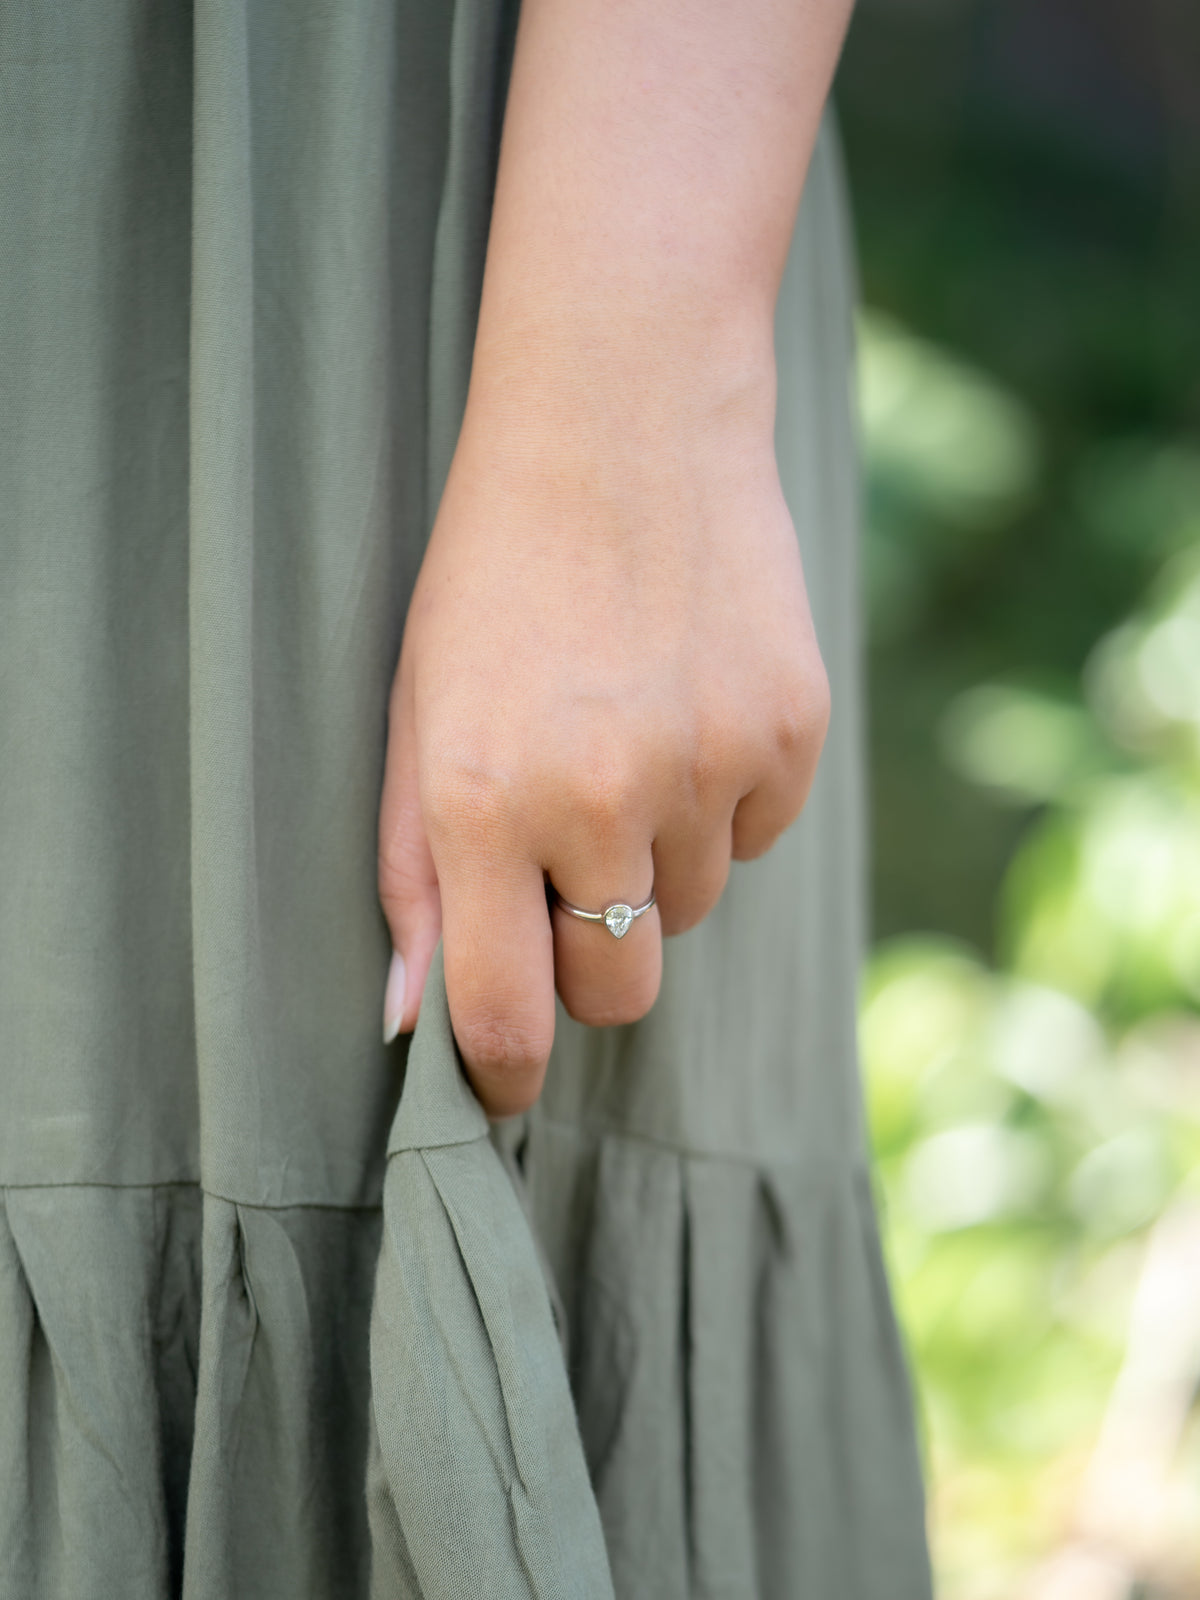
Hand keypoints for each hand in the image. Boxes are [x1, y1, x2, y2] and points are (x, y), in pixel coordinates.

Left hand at [377, 335, 829, 1116]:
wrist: (623, 422)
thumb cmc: (494, 575)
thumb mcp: (417, 712)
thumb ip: (413, 874)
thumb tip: (409, 1019)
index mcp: (484, 799)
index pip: (504, 1013)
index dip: (502, 1073)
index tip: (504, 1086)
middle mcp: (603, 798)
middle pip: (620, 989)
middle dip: (590, 962)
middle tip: (570, 871)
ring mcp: (710, 765)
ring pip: (691, 908)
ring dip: (655, 862)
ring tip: (626, 739)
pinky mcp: (792, 732)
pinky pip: (757, 834)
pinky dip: (721, 801)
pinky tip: (687, 704)